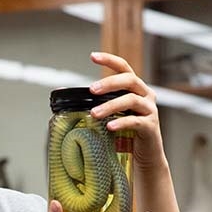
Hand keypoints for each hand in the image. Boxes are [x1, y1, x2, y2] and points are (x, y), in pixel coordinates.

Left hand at [88, 51, 164, 171]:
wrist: (144, 155)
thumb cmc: (124, 133)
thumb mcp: (110, 115)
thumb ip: (94, 103)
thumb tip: (61, 93)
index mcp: (135, 88)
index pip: (124, 68)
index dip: (110, 60)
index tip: (92, 56)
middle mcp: (145, 95)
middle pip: (130, 80)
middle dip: (109, 83)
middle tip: (92, 90)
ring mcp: (150, 110)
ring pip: (131, 100)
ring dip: (110, 106)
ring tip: (94, 114)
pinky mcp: (151, 127)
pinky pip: (136, 121)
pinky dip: (121, 123)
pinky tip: (109, 127)